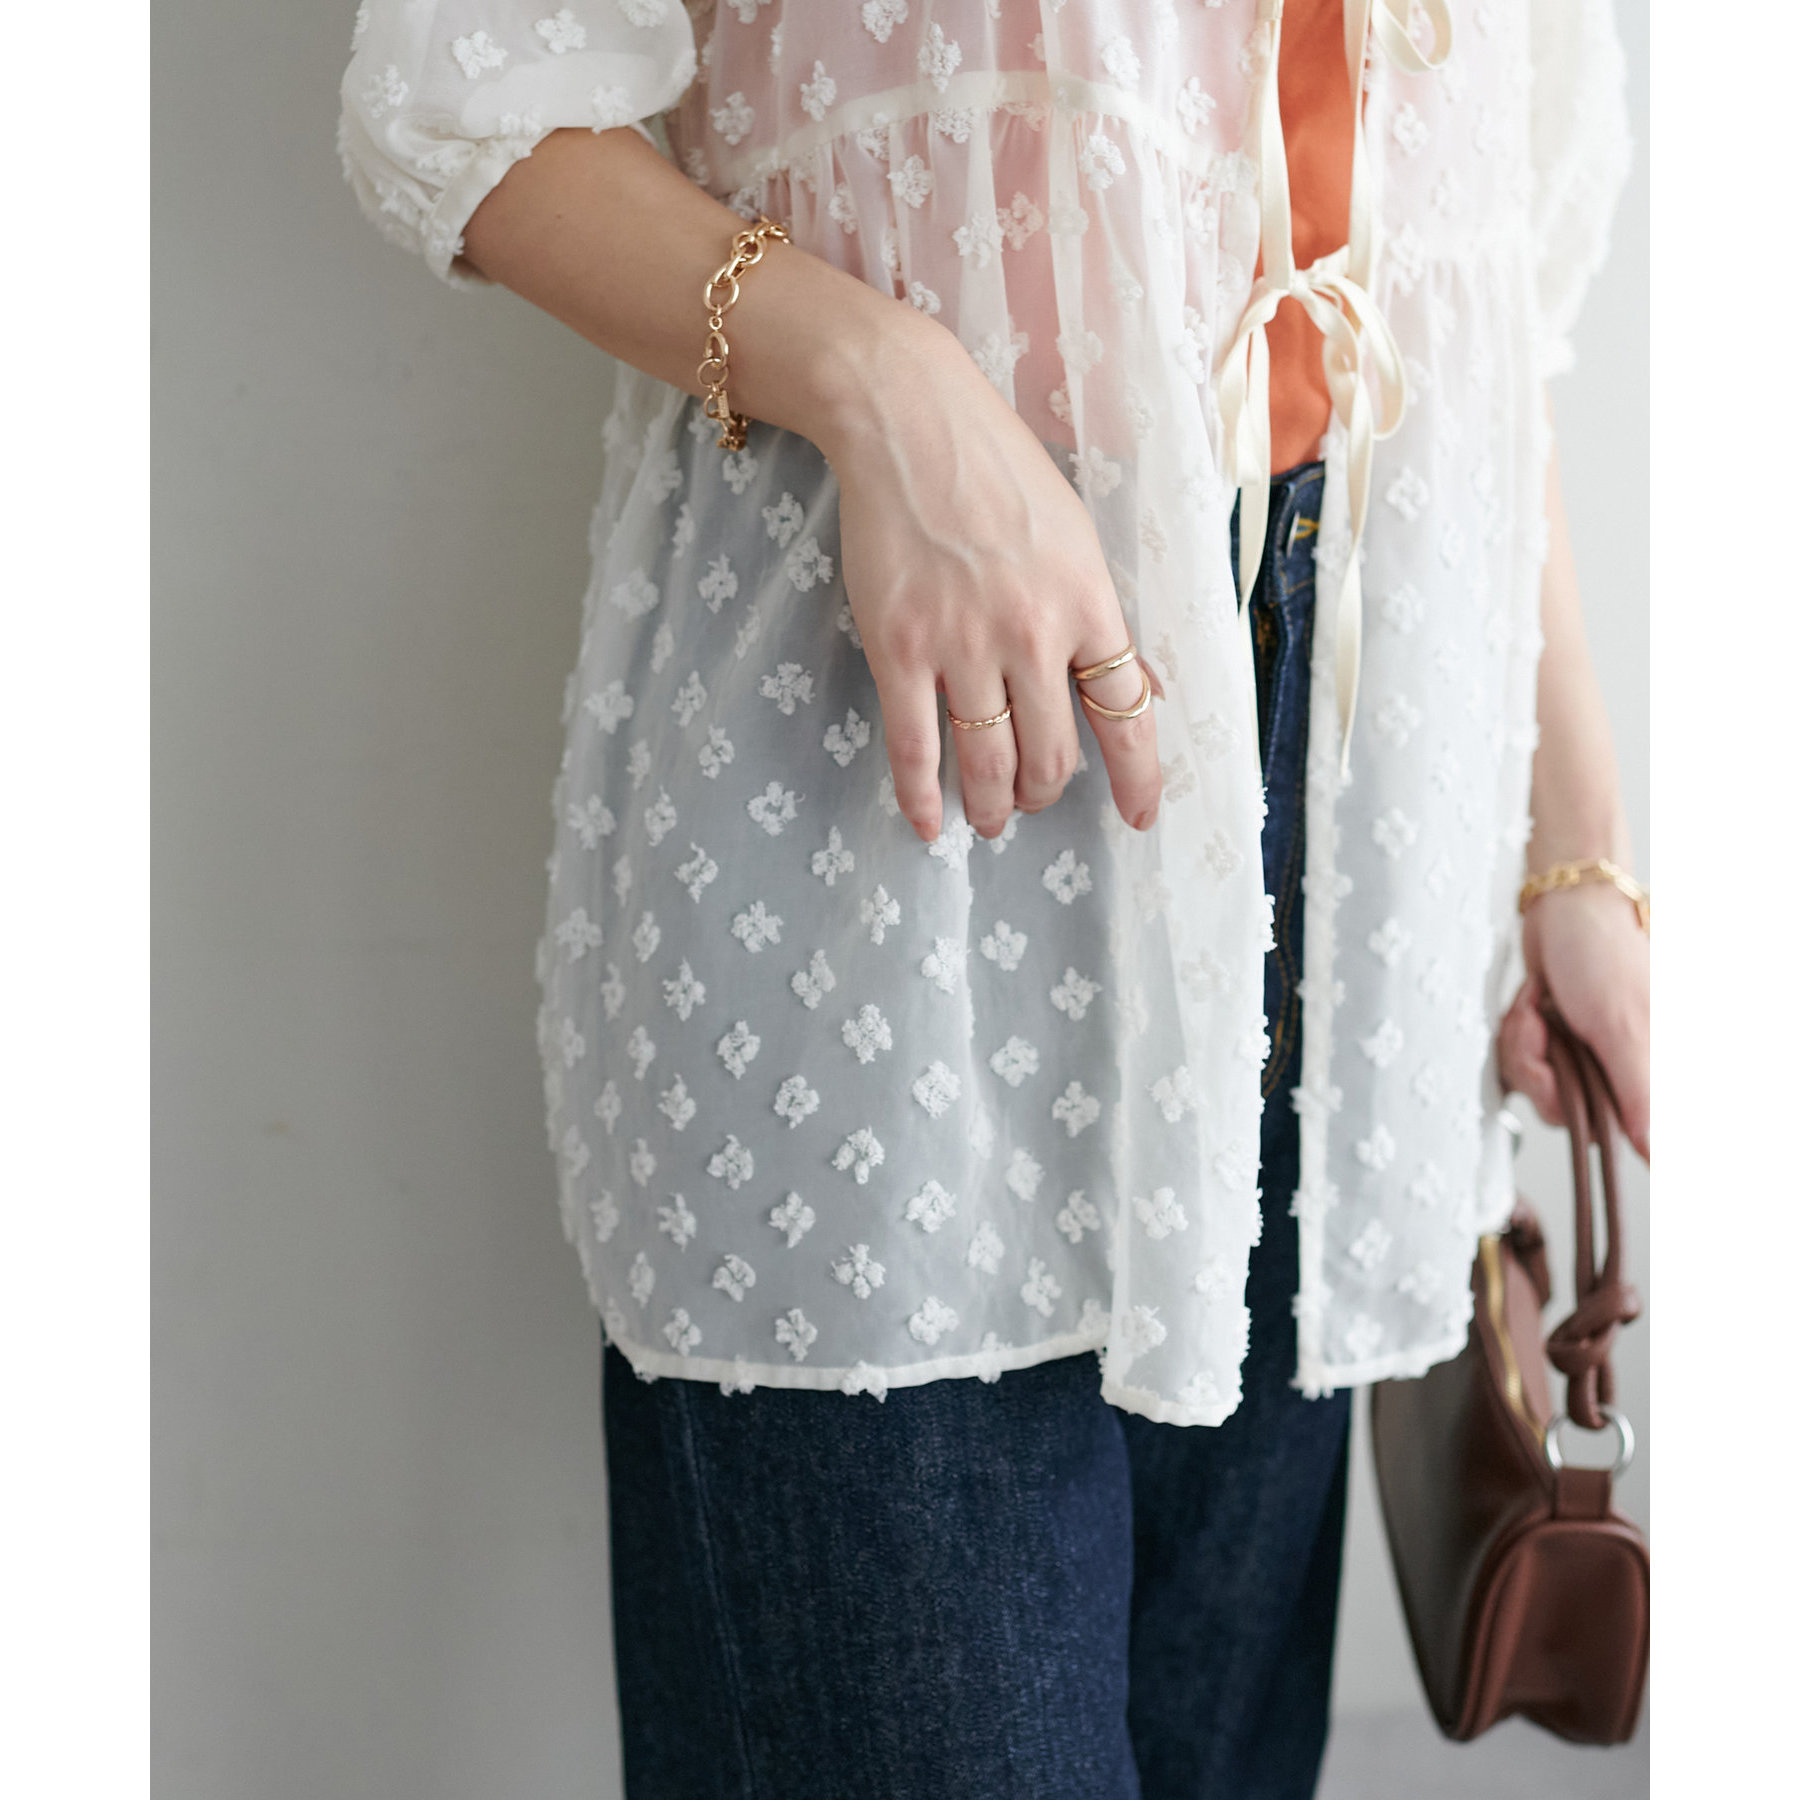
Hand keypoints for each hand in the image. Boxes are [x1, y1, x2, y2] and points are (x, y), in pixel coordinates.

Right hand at [815, 309, 1161, 843]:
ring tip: (992, 817)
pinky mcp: (899, 649)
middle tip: (1032, 799)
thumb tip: (1142, 687)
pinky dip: (922, 797)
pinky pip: (914, 747)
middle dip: (1045, 792)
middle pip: (1053, 754)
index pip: (1128, 713)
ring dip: (994, 804)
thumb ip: (1105, 619)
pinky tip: (929, 825)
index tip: (1138, 817)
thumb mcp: (1077, 537)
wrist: (910, 420)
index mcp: (1088, 604)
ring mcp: (963, 646)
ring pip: (988, 762)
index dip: (1138, 778)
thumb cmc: (999, 469)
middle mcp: (1033, 635)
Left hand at [1496, 883, 1648, 1158]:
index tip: (1566, 1074)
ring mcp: (1583, 1058)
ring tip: (1537, 1009)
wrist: (1563, 907)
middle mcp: (1619, 1071)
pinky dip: (1516, 1033)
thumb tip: (1657, 1154)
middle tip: (1546, 1027)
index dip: (1579, 1109)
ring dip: (1523, 1044)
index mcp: (1649, 1073)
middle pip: (1565, 1111)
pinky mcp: (1553, 1044)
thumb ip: (1641, 1095)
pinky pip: (1521, 1063)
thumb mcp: (1623, 1028)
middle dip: (1541, 1066)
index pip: (1615, 1133)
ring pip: (1537, 1088)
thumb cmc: (1602, 954)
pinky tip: (1530, 1004)